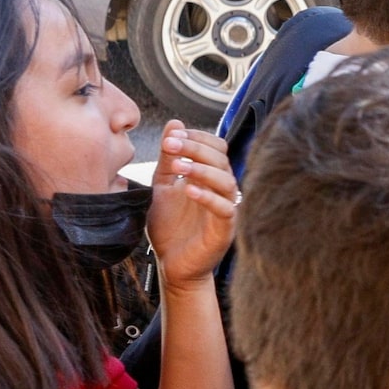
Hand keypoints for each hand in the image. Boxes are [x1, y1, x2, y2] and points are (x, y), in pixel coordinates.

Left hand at [147, 122, 236, 286]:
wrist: (172, 265)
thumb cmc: (170, 227)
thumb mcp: (162, 186)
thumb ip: (168, 158)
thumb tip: (174, 123)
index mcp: (210, 177)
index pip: (216, 146)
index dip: (197, 137)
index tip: (172, 136)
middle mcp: (222, 190)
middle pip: (221, 159)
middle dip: (195, 149)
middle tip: (170, 146)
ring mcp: (226, 209)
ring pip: (226, 180)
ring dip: (202, 170)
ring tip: (179, 167)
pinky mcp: (225, 230)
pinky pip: (225, 208)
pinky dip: (209, 197)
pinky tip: (189, 191)